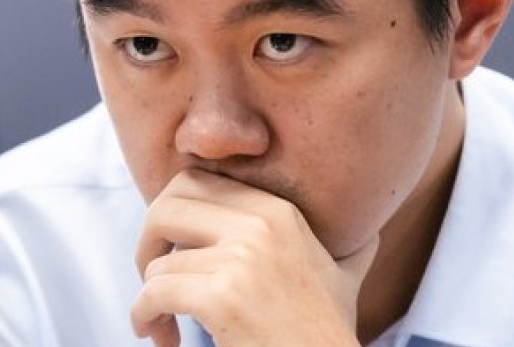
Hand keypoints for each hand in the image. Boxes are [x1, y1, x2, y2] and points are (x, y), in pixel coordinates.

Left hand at [131, 168, 377, 346]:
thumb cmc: (327, 338)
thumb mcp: (342, 280)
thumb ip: (349, 248)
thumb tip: (369, 231)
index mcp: (277, 211)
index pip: (193, 181)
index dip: (169, 216)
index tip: (172, 252)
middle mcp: (261, 226)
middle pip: (165, 206)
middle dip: (146, 244)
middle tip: (153, 280)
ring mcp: (242, 260)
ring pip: (157, 263)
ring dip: (148, 299)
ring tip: (162, 325)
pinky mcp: (223, 297)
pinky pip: (154, 293)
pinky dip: (143, 316)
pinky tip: (161, 336)